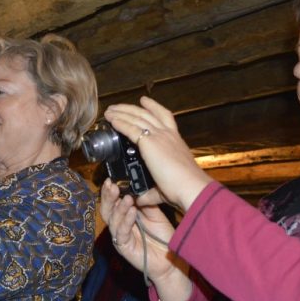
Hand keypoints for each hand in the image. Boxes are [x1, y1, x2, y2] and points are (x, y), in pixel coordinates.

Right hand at [101, 179, 176, 280]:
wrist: (170, 260)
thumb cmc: (161, 237)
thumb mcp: (154, 214)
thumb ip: (145, 202)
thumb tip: (137, 186)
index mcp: (123, 217)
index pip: (112, 202)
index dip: (110, 191)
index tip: (111, 179)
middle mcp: (118, 226)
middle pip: (107, 210)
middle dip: (108, 197)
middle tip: (112, 185)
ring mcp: (120, 237)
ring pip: (112, 220)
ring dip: (119, 207)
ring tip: (127, 197)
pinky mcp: (124, 247)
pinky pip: (122, 232)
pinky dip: (126, 220)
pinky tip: (132, 211)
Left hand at [103, 96, 213, 210]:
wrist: (189, 187)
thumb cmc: (182, 189)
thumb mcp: (164, 188)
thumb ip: (150, 193)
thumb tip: (140, 199)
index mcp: (175, 141)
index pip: (164, 117)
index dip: (153, 107)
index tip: (144, 101)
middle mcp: (168, 135)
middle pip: (146, 114)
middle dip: (130, 108)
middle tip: (117, 106)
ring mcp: (159, 136)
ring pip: (136, 117)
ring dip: (121, 112)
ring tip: (110, 111)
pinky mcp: (149, 143)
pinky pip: (130, 128)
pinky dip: (119, 122)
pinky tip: (111, 120)